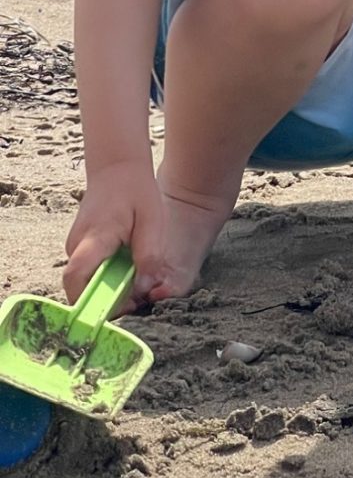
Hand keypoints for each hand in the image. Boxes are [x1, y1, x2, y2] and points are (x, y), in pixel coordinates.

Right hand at [64, 162, 166, 306]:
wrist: (116, 167)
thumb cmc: (136, 191)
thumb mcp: (152, 219)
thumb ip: (149, 254)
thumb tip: (145, 288)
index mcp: (95, 237)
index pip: (77, 277)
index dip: (90, 301)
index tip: (118, 309)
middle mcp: (77, 245)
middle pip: (80, 286)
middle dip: (105, 302)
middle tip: (136, 301)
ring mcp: (75, 246)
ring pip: (85, 281)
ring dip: (107, 290)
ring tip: (136, 285)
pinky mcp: (79, 247)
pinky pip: (88, 271)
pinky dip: (105, 278)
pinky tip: (128, 271)